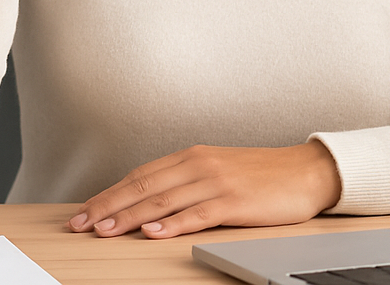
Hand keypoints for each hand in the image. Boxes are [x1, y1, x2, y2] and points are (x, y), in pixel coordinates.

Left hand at [67, 142, 343, 240]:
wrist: (308, 170)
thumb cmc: (264, 175)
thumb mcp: (219, 170)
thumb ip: (186, 183)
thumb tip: (148, 206)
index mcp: (193, 156)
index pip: (140, 176)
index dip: (109, 194)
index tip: (84, 212)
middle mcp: (200, 164)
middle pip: (144, 187)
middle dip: (108, 207)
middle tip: (81, 224)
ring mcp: (217, 181)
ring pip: (164, 201)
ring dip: (130, 217)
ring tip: (106, 230)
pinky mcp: (235, 200)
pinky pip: (198, 213)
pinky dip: (174, 224)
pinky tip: (155, 233)